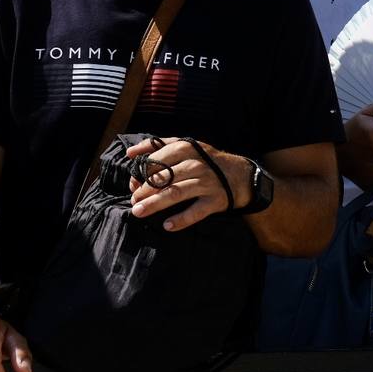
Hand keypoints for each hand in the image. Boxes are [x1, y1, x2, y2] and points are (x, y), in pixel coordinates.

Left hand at [126, 137, 251, 230]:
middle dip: (145, 190)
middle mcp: (198, 165)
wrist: (241, 175)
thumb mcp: (188, 146)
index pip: (160, 159)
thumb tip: (130, 153)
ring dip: (155, 203)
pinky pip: (196, 212)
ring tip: (138, 211)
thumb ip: (159, 146)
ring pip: (177, 193)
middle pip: (165, 178)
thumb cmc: (207, 160)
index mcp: (188, 149)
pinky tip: (167, 225)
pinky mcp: (215, 200)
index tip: (133, 183)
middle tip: (133, 201)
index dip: (142, 171)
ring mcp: (207, 183)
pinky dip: (181, 219)